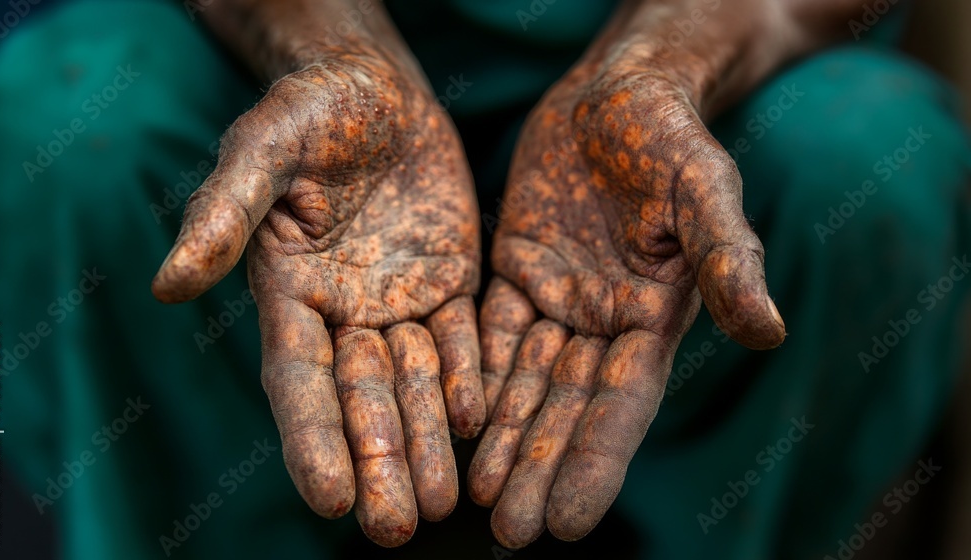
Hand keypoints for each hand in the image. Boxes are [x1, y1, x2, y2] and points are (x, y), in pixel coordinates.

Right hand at [152, 50, 483, 546]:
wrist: (375, 87)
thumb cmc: (308, 109)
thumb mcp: (264, 148)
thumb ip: (225, 212)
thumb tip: (170, 284)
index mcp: (289, 293)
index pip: (300, 380)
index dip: (313, 439)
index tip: (330, 500)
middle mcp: (343, 312)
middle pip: (363, 399)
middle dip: (379, 462)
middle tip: (398, 528)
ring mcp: (398, 301)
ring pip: (416, 383)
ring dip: (429, 441)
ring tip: (446, 503)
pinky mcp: (447, 283)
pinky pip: (463, 338)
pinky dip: (471, 377)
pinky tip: (480, 420)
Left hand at [468, 43, 785, 547]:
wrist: (616, 92)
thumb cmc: (670, 135)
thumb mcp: (703, 189)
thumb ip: (726, 258)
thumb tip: (767, 332)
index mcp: (652, 316)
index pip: (621, 405)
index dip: (593, 463)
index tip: (566, 525)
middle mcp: (604, 321)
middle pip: (566, 408)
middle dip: (537, 468)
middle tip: (508, 534)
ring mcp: (558, 298)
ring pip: (524, 381)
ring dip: (502, 438)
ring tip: (474, 498)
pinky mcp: (517, 270)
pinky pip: (490, 331)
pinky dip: (474, 374)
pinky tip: (454, 419)